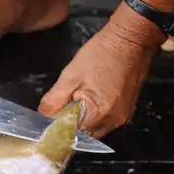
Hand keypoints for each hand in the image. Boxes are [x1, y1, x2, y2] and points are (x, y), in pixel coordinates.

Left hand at [37, 5, 163, 137]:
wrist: (130, 38)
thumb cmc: (101, 53)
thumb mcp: (70, 76)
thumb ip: (53, 101)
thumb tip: (43, 117)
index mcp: (99, 114)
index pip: (72, 135)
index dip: (59, 129)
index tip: (50, 120)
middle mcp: (114, 121)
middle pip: (85, 135)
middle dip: (71, 124)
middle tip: (62, 106)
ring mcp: (123, 116)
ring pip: (95, 128)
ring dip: (83, 118)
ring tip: (76, 98)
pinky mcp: (127, 109)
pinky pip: (106, 119)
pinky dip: (94, 113)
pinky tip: (89, 96)